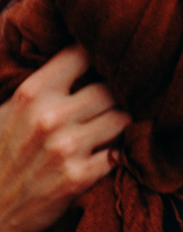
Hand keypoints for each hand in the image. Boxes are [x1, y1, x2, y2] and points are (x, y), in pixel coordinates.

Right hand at [0, 46, 128, 231]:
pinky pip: (119, 153)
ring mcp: (65, 148)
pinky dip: (116, 154)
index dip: (97, 57)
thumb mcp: (11, 111)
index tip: (103, 64)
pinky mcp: (79, 177)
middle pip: (110, 88)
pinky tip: (103, 154)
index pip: (82, 54)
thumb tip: (85, 54)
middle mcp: (49, 117)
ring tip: (105, 130)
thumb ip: (45, 85)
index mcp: (31, 94)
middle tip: (106, 107)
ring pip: (121, 117)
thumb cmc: (3, 154)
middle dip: (112, 97)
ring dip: (117, 125)